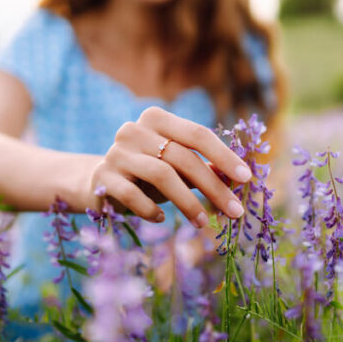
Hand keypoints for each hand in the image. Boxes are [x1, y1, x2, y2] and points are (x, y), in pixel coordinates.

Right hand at [87, 106, 250, 227]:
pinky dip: (151, 210)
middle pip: (183, 157)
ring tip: (202, 222)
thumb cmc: (146, 173)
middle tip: (235, 211)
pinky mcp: (103, 177)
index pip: (198, 134)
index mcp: (156, 119)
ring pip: (161, 175)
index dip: (224, 155)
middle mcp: (134, 130)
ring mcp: (116, 153)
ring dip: (188, 202)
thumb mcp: (176, 167)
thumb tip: (239, 177)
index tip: (246, 178)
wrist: (96, 183)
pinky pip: (133, 195)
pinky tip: (161, 219)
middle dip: (213, 186)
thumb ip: (204, 167)